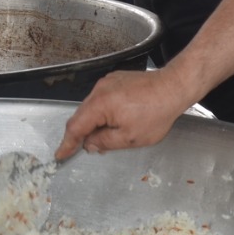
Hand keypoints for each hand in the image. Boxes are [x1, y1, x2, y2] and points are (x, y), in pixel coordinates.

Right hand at [54, 68, 193, 160]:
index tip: (60, 155)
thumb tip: (89, 144)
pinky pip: (102, 98)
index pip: (75, 127)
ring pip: (92, 107)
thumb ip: (104, 142)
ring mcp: (107, 82)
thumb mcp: (130, 137)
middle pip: (82, 116)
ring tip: (108, 135)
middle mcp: (99, 90)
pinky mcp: (116, 79)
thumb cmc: (156, 112)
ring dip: (94, 122)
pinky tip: (116, 120)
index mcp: (100, 104)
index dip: (66, 143)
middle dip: (81, 134)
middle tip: (84, 149)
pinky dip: (103, 111)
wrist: (173, 87)